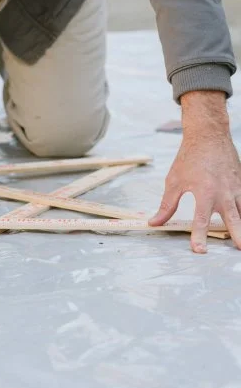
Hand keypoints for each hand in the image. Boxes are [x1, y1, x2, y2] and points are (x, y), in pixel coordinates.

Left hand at [149, 91, 240, 252]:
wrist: (208, 137)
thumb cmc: (189, 158)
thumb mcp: (174, 181)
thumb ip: (166, 205)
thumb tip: (155, 222)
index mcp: (205, 191)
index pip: (201, 219)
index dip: (199, 236)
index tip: (199, 250)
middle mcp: (224, 192)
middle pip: (233, 219)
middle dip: (237, 236)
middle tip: (238, 250)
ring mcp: (236, 188)